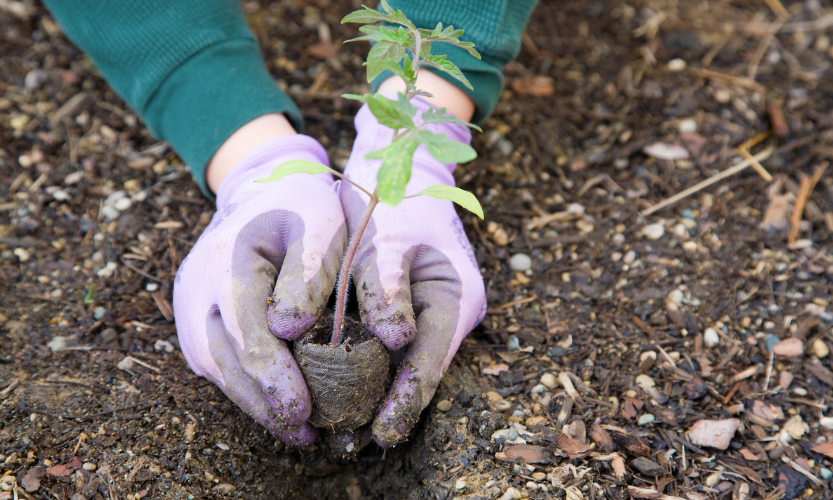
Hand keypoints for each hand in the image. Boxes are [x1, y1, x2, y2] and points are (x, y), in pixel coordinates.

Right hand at [173, 135, 345, 445]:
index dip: (274, 376)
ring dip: (253, 402)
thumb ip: (309, 272)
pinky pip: (215, 360)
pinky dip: (243, 386)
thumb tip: (288, 329)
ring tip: (295, 431)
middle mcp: (197, 286)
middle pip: (226, 358)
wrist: (263, 188)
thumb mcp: (320, 223)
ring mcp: (190, 304)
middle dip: (264, 401)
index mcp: (229, 259)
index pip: (247, 331)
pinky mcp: (195, 317)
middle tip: (304, 434)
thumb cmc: (301, 206)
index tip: (302, 410)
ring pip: (216, 366)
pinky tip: (275, 405)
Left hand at [341, 98, 486, 446]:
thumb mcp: (387, 238)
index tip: (380, 433)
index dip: (406, 400)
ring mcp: (432, 311)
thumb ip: (388, 289)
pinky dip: (370, 366)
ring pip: (406, 363)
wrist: (400, 164)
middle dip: (390, 406)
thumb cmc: (394, 196)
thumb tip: (395, 341)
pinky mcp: (411, 308)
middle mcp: (450, 311)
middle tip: (353, 442)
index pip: (430, 361)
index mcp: (456, 296)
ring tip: (345, 427)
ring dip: (379, 391)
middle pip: (421, 370)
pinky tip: (342, 386)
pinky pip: (392, 346)